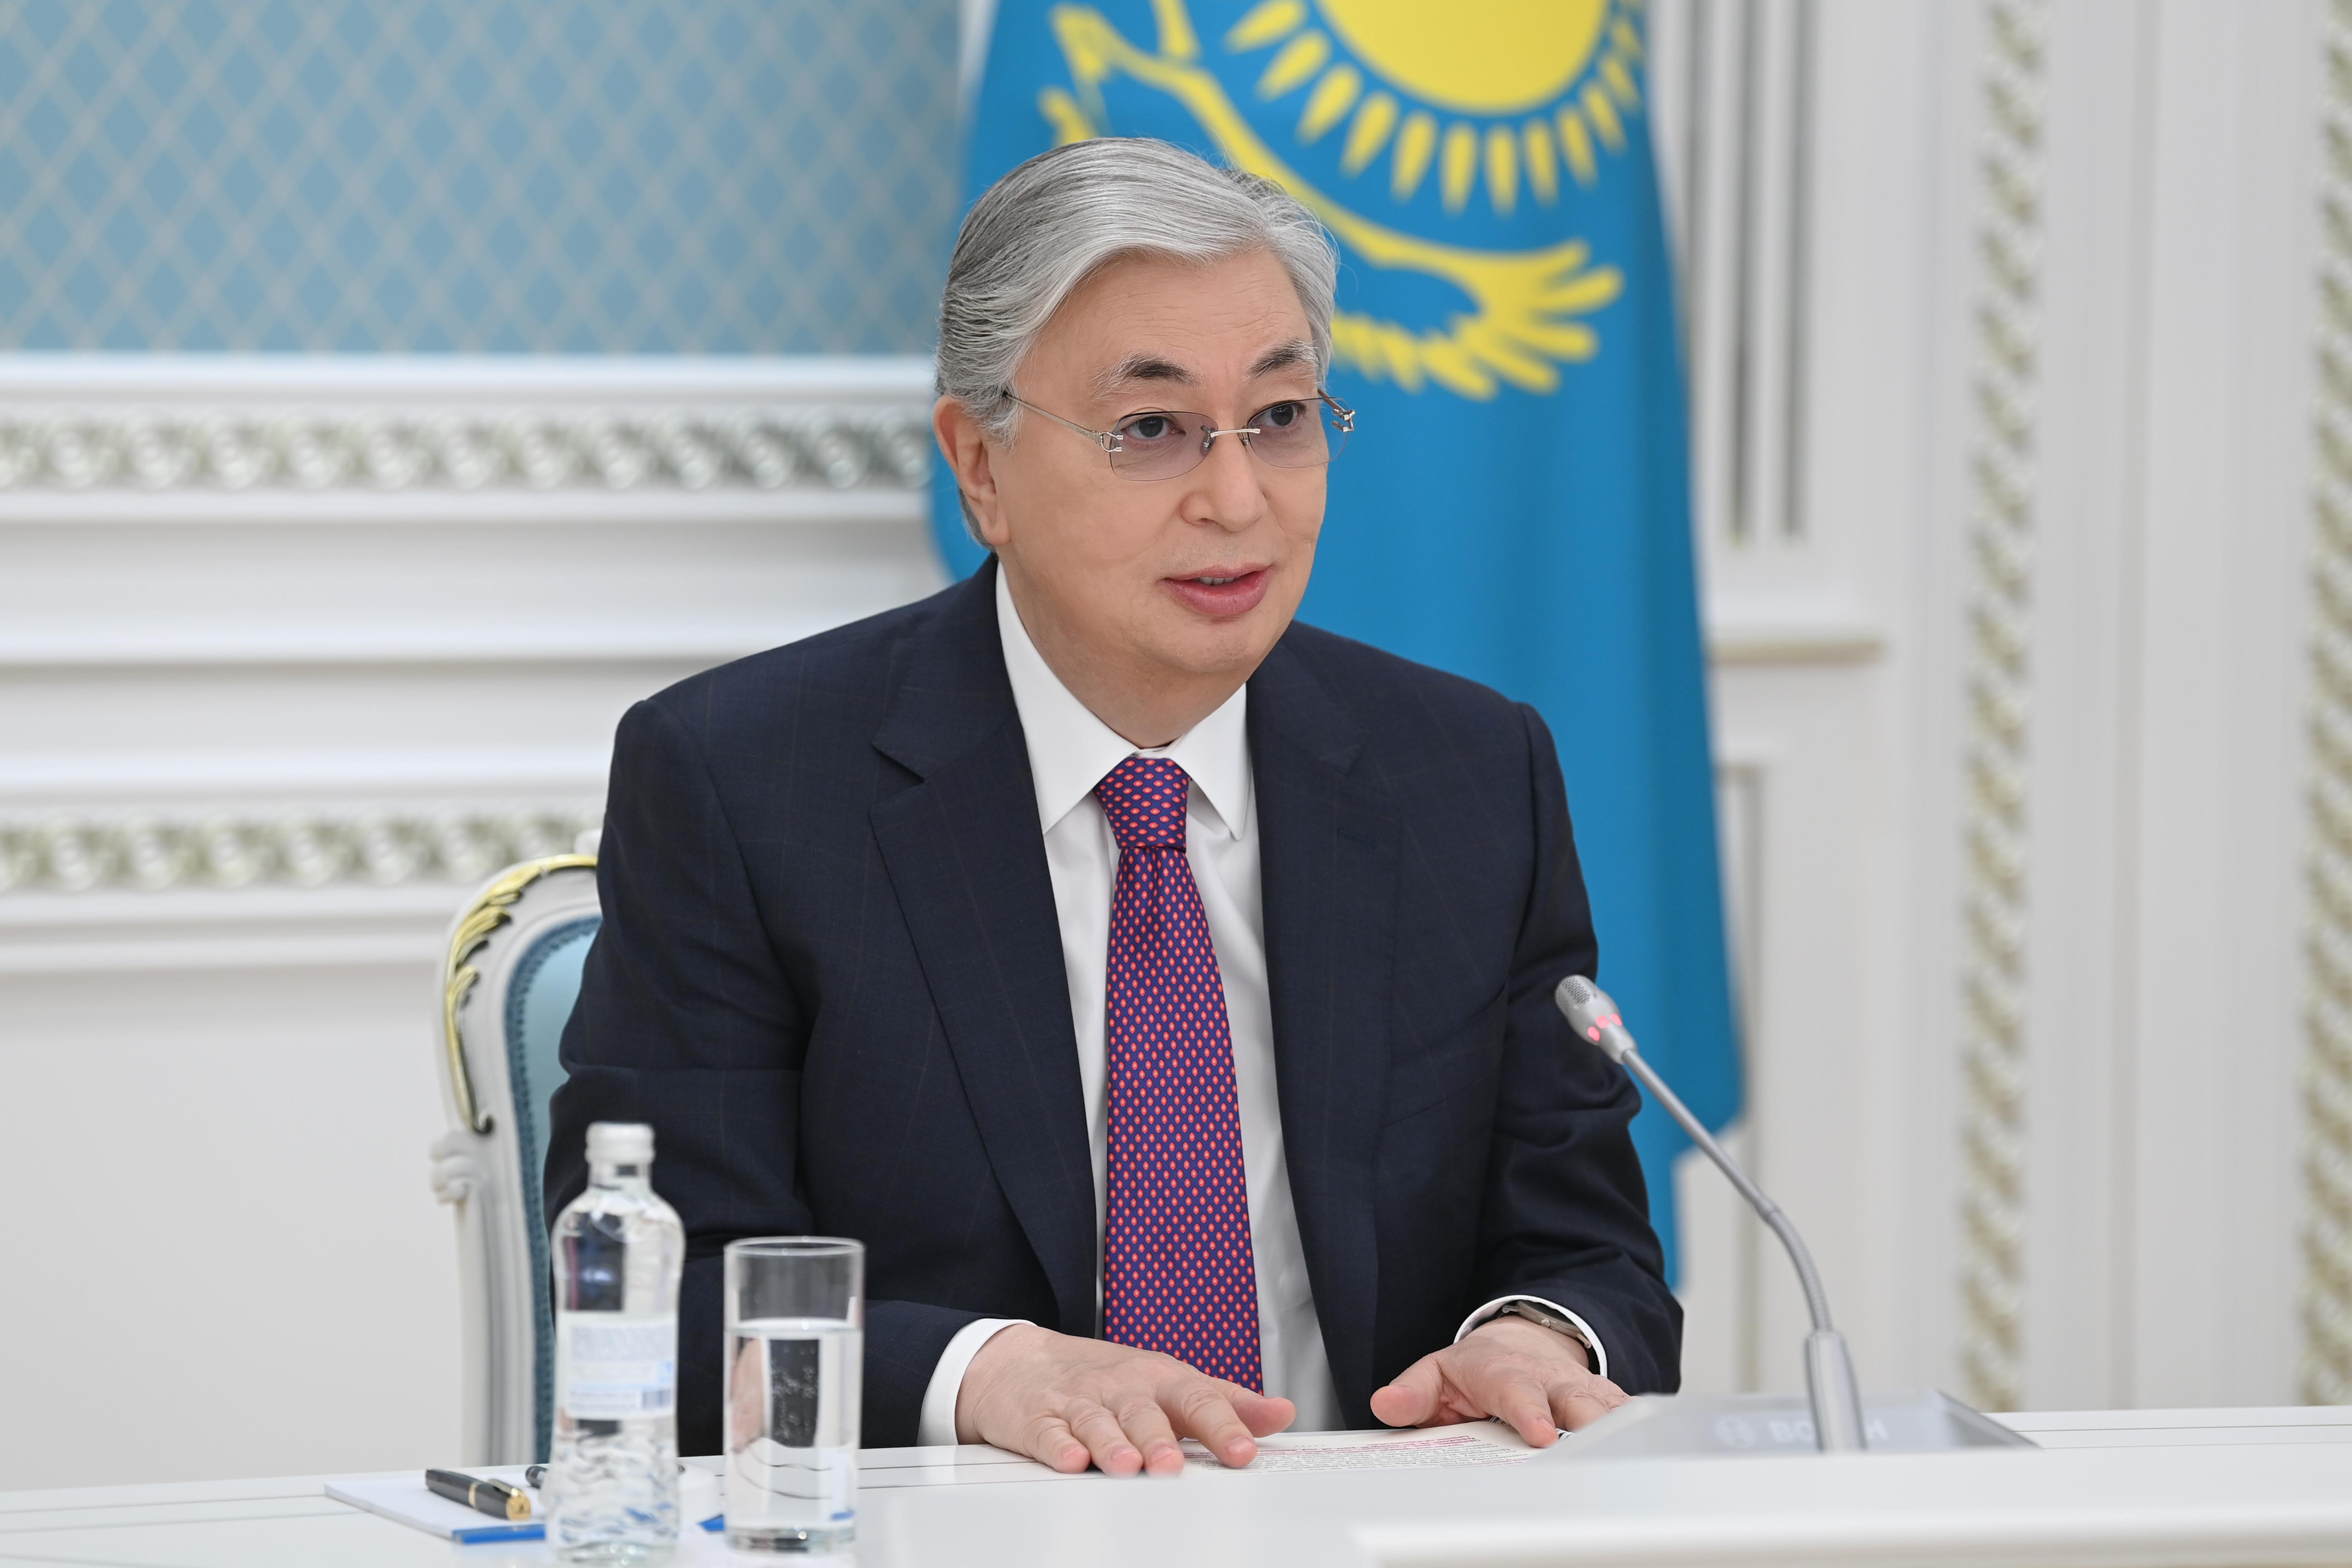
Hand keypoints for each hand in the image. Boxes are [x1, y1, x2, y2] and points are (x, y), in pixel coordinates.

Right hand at [955, 1324, 1295, 1475]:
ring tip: (1129, 1466)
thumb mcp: (1170, 1384)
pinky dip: (1059, 1446)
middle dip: (1160, 1438)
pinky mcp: (1037, 1420)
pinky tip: (1071, 1459)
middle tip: (1174, 1464)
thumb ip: (1227, 1402)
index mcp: (1160, 1381)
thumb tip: (1283, 1413)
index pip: (1198, 1399)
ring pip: (1098, 1423)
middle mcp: (1122, 1389)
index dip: (1223, 1425)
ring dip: (1114, 1444)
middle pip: (1145, 1412)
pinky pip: (1048, 1433)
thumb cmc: (1109, 1381)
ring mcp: (1078, 1403)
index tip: (1244, 1451)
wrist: (1022, 1363)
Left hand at [1368, 1315, 1627, 1446]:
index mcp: (1505, 1373)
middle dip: (1591, 1422)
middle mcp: (1549, 1381)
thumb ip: (1413, 1392)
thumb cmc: (1478, 1369)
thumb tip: (1386, 1405)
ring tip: (1637, 1459)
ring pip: (1610, 1408)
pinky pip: (1628, 1416)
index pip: (1518, 1392)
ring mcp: (1581, 1392)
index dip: (1531, 1412)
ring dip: (1624, 1430)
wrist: (1521, 1343)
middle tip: (1600, 1449)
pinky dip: (1644, 1433)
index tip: (1542, 1435)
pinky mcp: (1605, 1404)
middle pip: (1577, 1400)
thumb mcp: (1437, 1374)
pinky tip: (1655, 1455)